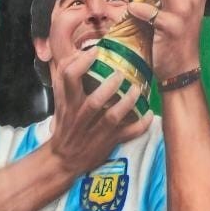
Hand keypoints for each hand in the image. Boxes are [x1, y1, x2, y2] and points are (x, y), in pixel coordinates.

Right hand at [49, 50, 155, 175]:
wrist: (62, 159)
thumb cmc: (65, 125)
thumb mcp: (60, 103)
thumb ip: (66, 81)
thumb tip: (77, 53)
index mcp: (67, 103)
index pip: (68, 78)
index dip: (81, 62)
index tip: (95, 51)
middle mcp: (80, 116)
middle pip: (94, 101)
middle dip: (110, 86)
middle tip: (121, 73)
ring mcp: (94, 131)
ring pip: (112, 117)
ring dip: (127, 103)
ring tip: (136, 90)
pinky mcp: (107, 142)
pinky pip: (127, 134)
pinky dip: (140, 125)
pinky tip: (149, 114)